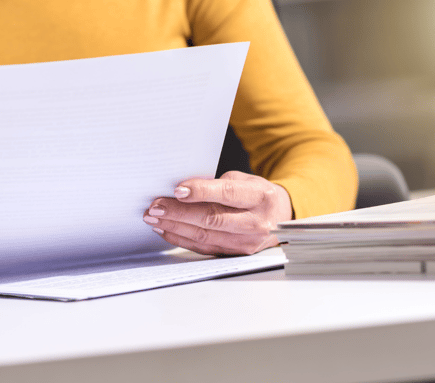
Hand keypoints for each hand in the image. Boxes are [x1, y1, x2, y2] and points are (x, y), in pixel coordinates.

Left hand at [143, 171, 292, 255]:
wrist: (279, 218)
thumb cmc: (258, 195)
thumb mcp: (245, 180)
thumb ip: (218, 185)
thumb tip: (182, 191)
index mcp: (261, 197)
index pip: (228, 194)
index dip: (201, 192)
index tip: (178, 190)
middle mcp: (256, 222)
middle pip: (212, 218)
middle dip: (179, 213)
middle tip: (155, 207)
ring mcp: (247, 242)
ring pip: (205, 235)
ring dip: (175, 227)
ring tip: (154, 218)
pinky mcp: (235, 253)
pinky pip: (204, 247)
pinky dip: (182, 238)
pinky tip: (167, 229)